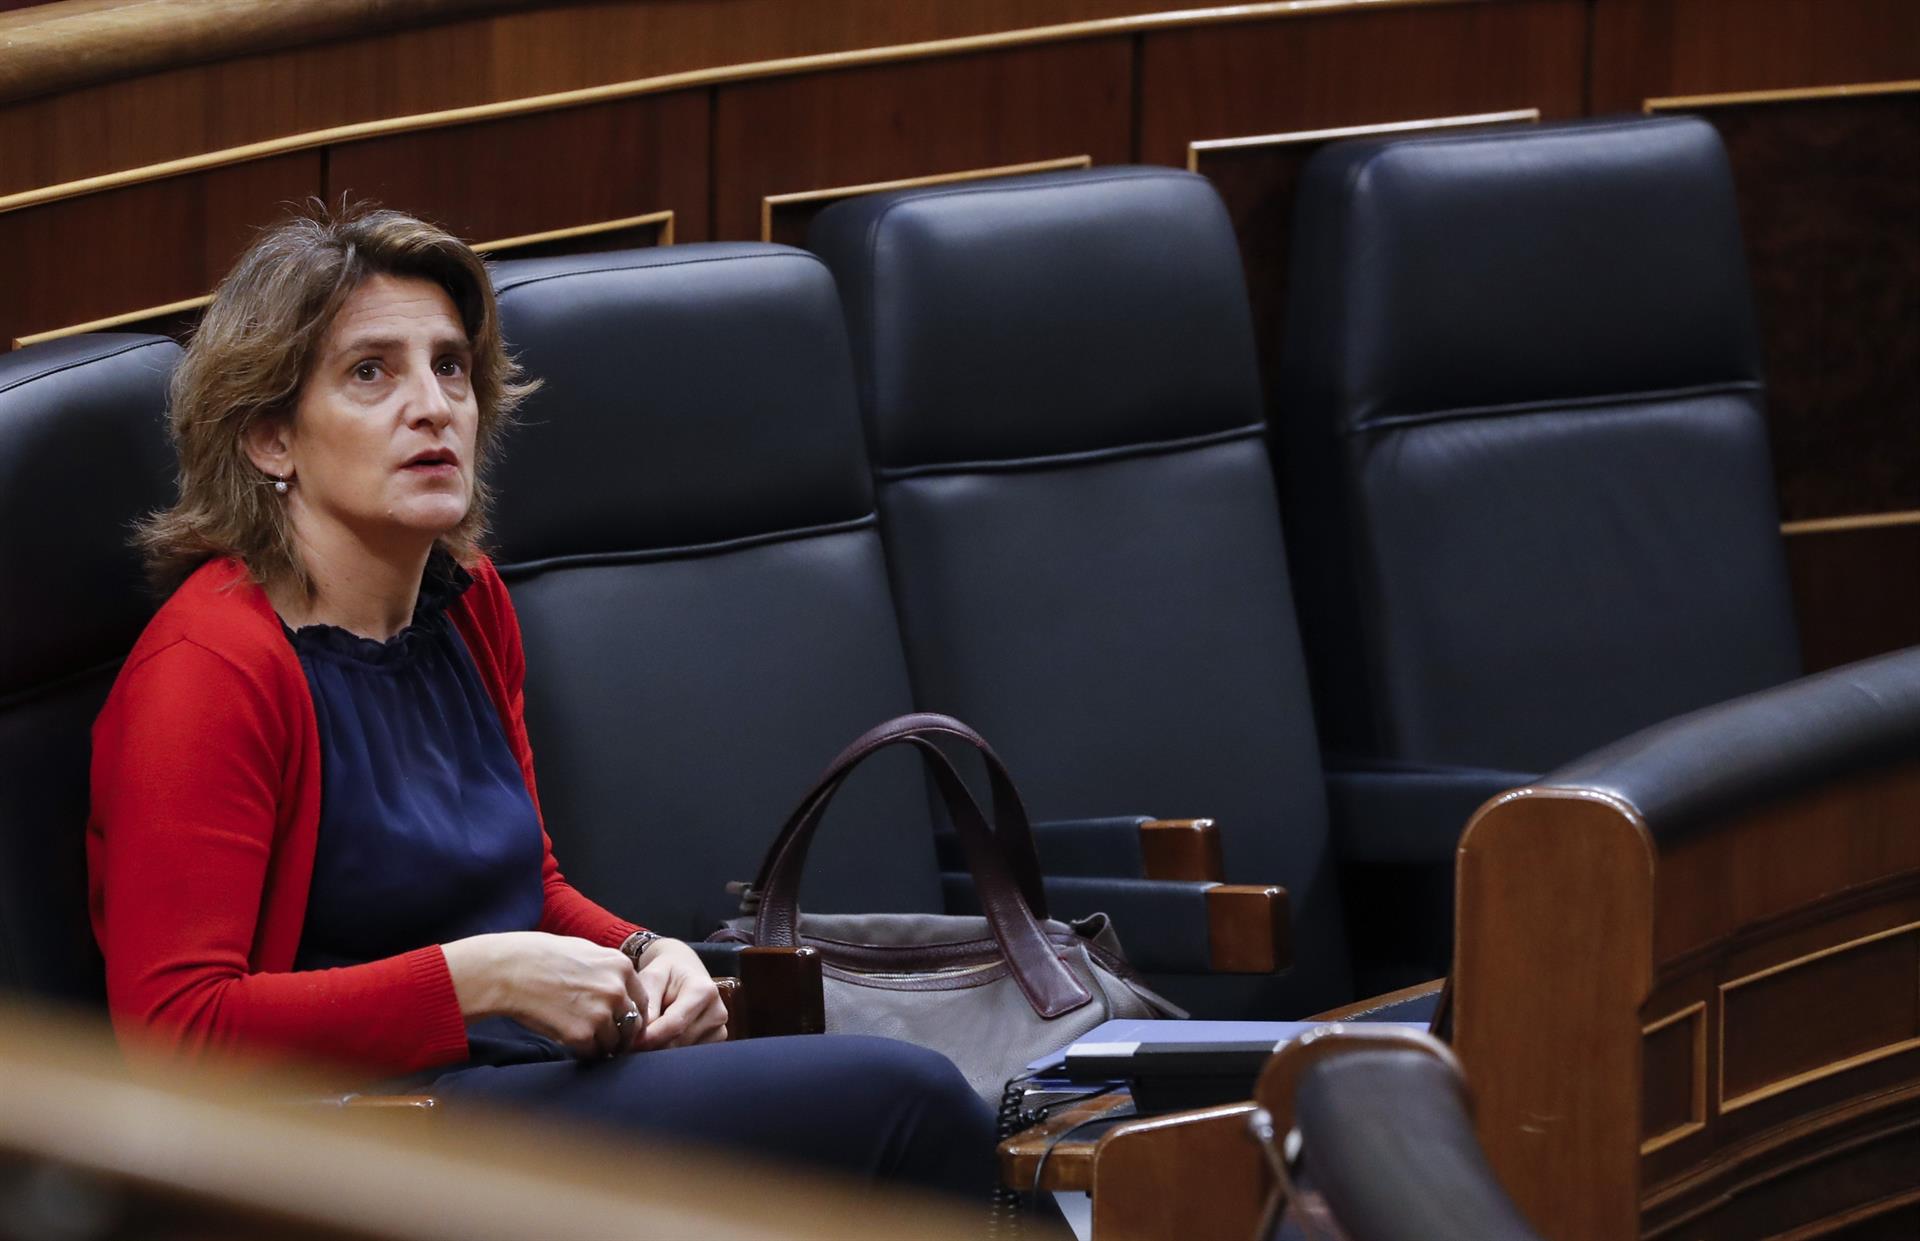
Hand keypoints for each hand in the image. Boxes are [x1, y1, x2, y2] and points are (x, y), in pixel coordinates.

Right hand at [442, 931, 645, 1058]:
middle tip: (609, 1041)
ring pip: (614, 1043)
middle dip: (622, 1035)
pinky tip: (570, 1042)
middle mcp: (617, 990)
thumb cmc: (543, 957)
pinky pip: (593, 1053)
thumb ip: (609, 970)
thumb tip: (622, 988)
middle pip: (633, 1025)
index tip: (622, 1023)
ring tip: (585, 1040)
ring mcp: (601, 1014)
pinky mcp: (582, 1035)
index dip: (632, 1015)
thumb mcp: (586, 951)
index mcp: (621, 967)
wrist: (511, 971)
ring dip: (603, 1046)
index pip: (642, 1001)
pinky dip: (584, 1052)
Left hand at [629, 938, 728, 1050]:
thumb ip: (648, 1003)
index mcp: (703, 991)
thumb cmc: (667, 972)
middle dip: (654, 1044)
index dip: (651, 1037)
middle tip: (634, 1040)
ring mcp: (720, 1028)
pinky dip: (673, 1049)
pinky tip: (667, 1036)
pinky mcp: (717, 1040)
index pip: (675, 1024)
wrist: (686, 969)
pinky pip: (689, 1055)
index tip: (631, 1043)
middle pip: (678, 1041)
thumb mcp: (653, 977)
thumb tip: (642, 1035)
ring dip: (662, 1048)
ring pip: (682, 1052)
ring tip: (652, 1032)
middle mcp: (717, 1011)